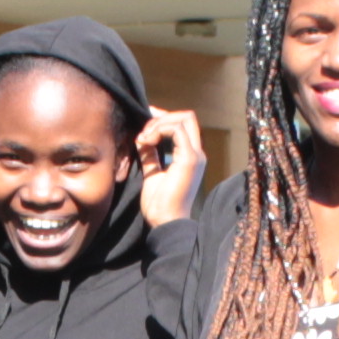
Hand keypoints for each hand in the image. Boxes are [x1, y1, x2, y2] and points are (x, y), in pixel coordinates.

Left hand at [135, 108, 203, 227]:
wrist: (165, 221)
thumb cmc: (159, 203)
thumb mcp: (152, 172)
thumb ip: (150, 154)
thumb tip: (141, 137)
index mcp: (190, 156)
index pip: (184, 124)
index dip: (164, 118)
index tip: (145, 124)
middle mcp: (197, 153)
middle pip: (187, 117)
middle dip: (162, 117)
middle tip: (144, 131)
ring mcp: (195, 155)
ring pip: (183, 119)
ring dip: (158, 124)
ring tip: (143, 138)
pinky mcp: (188, 159)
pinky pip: (177, 131)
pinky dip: (159, 130)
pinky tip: (146, 141)